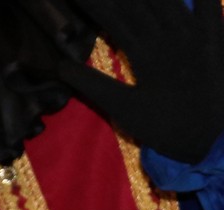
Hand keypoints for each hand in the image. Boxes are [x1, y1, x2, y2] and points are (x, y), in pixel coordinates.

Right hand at [59, 0, 223, 163]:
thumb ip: (92, 84)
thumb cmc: (165, 127)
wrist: (215, 137)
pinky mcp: (217, 35)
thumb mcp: (123, 109)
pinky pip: (210, 5)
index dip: (92, 3)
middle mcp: (169, 34)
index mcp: (144, 52)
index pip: (112, 17)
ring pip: (168, 0)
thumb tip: (59, 65)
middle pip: (137, 3)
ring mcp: (196, 32)